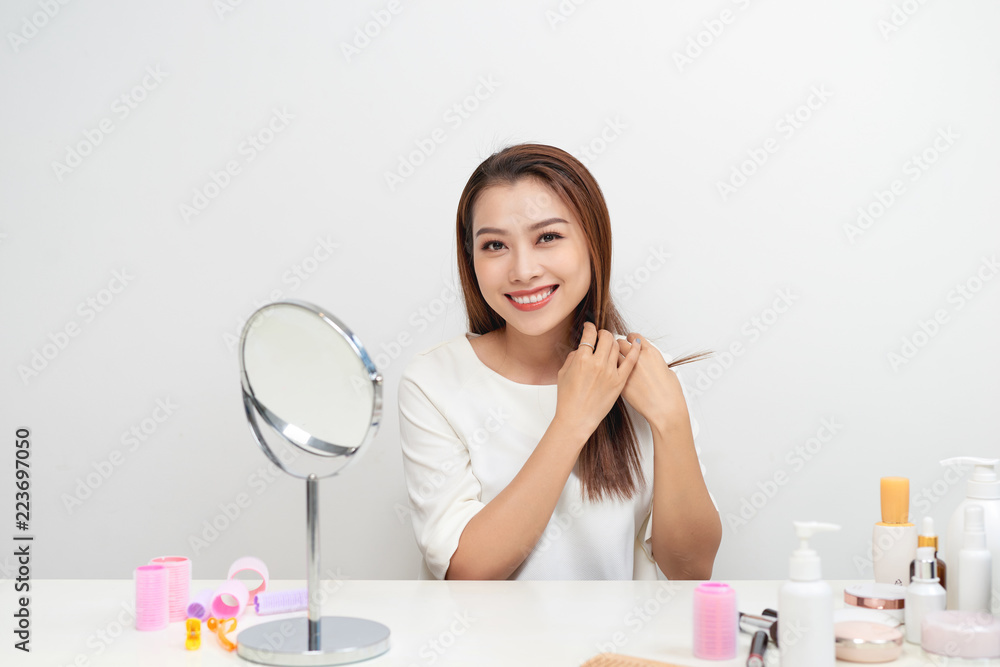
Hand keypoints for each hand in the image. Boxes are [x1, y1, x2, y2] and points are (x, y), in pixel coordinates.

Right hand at [554, 322, 640, 444]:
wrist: (576, 419)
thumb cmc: (567, 400)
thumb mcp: (563, 374)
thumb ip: (573, 358)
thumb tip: (581, 350)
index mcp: (581, 359)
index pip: (589, 335)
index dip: (590, 328)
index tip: (590, 327)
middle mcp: (597, 363)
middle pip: (606, 338)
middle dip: (603, 333)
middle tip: (601, 335)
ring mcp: (610, 372)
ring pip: (617, 347)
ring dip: (614, 342)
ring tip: (612, 344)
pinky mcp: (619, 381)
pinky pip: (631, 361)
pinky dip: (635, 350)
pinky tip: (637, 344)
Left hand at [615, 334, 688, 432]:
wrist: (664, 408)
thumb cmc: (670, 393)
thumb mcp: (668, 371)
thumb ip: (657, 363)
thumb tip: (653, 363)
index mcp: (651, 352)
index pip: (635, 337)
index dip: (631, 339)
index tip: (629, 341)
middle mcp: (637, 358)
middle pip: (620, 343)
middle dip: (619, 345)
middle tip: (618, 349)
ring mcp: (627, 369)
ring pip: (612, 355)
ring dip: (612, 357)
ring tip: (612, 361)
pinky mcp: (620, 381)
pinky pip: (611, 370)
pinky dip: (611, 370)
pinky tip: (612, 373)